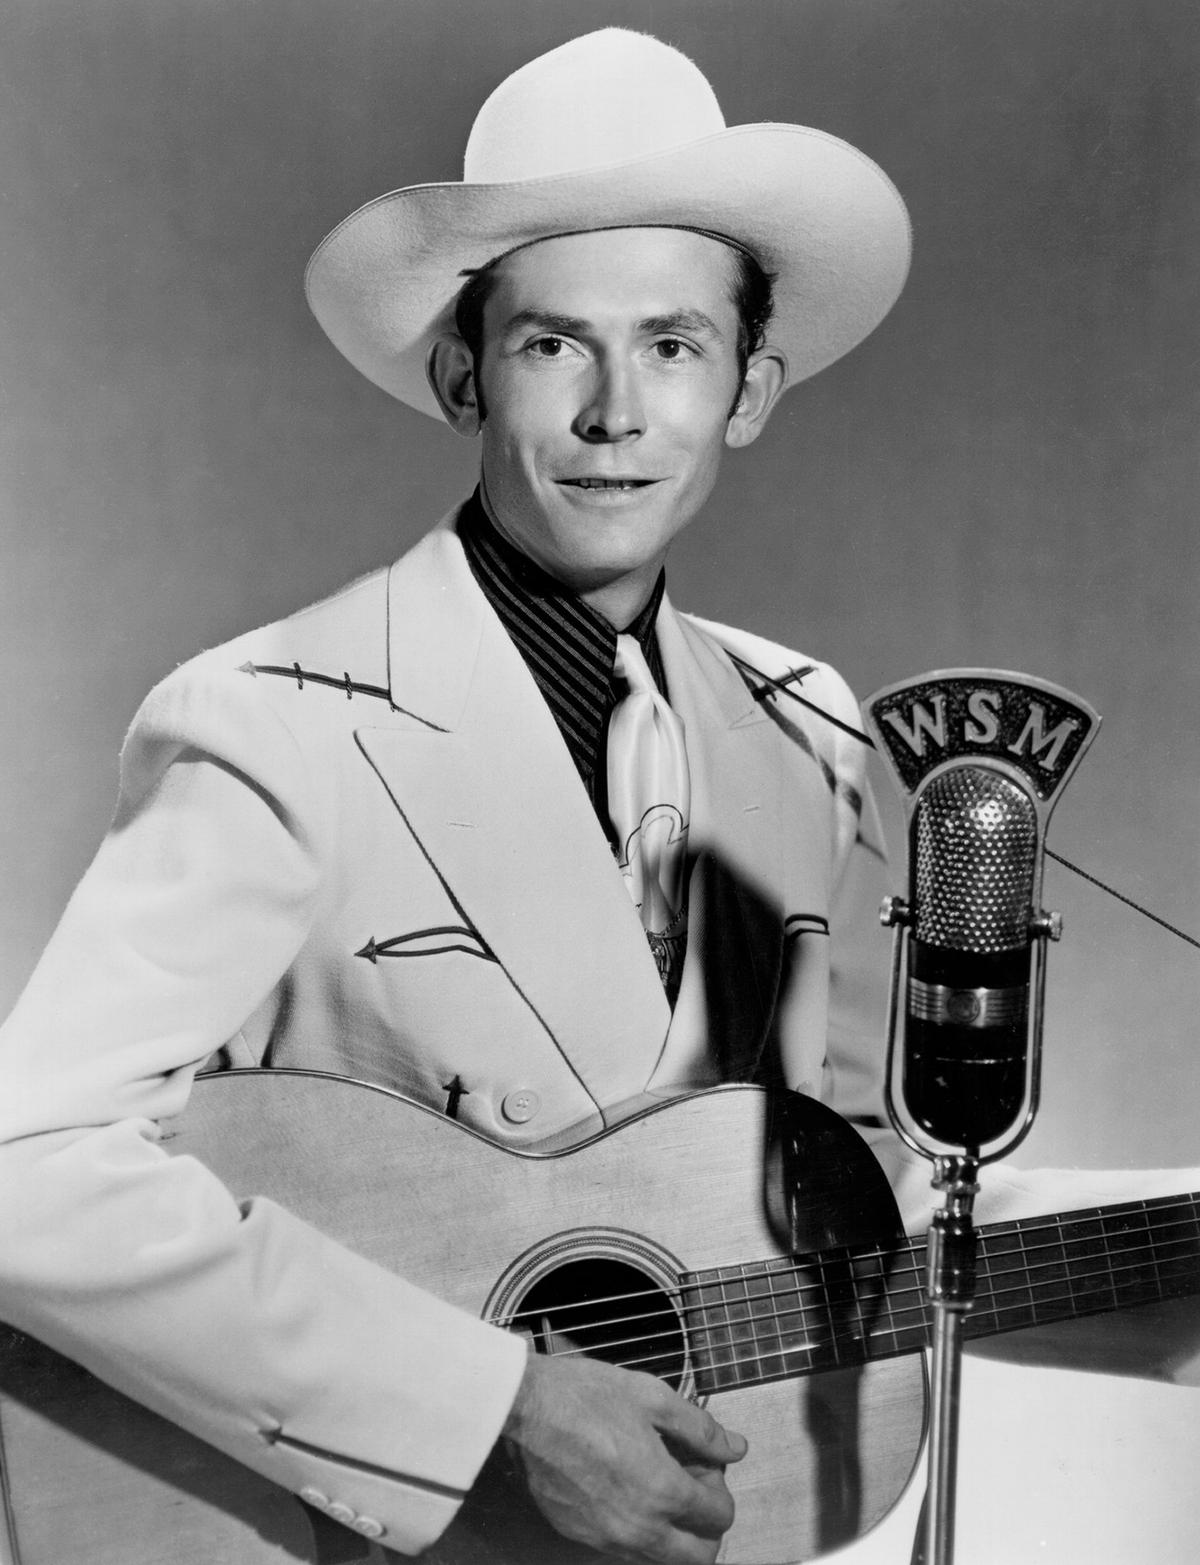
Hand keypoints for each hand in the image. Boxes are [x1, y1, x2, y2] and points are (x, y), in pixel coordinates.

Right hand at [501, 1351, 747, 1563]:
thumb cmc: (584, 1397)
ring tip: (659, 1485)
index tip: (705, 1463)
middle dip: (707, 1525)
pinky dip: (642, 1532)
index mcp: (662, 1490)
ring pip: (663, 1560)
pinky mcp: (582, 1536)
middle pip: (699, 1557)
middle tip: (692, 1484)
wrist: (525, 1409)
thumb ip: (701, 1428)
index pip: (720, 1516)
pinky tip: (629, 1489)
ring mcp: (608, 1537)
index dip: (720, 1486)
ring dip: (675, 1532)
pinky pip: (627, 1550)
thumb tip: (735, 1447)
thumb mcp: (653, 1397)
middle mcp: (639, 1526)